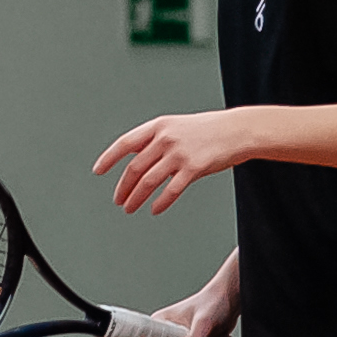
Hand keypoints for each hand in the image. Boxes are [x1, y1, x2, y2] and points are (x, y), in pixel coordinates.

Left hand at [95, 111, 252, 213]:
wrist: (238, 130)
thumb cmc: (209, 130)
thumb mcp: (177, 126)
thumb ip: (156, 140)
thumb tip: (136, 158)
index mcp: (159, 126)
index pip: (126, 143)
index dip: (109, 158)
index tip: (98, 171)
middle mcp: (166, 138)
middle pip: (135, 167)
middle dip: (123, 187)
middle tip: (118, 200)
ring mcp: (180, 153)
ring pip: (148, 181)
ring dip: (136, 198)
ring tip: (130, 208)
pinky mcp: (194, 168)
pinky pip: (171, 190)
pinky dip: (160, 202)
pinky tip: (155, 209)